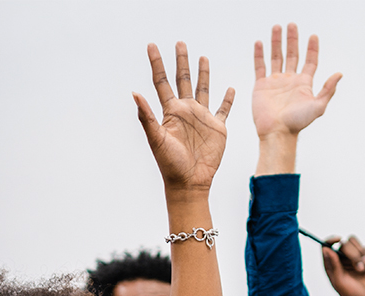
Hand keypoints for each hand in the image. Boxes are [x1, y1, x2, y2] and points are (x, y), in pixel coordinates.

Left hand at [135, 42, 233, 193]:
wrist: (189, 182)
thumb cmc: (169, 164)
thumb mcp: (156, 139)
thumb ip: (146, 116)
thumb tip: (134, 94)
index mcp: (170, 112)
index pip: (161, 82)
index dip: (156, 63)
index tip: (151, 45)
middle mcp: (185, 111)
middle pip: (183, 79)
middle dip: (181, 61)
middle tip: (180, 43)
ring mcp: (202, 118)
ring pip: (203, 88)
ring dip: (203, 73)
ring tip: (202, 57)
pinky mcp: (217, 127)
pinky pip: (224, 109)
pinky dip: (228, 99)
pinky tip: (230, 88)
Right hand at [253, 24, 340, 140]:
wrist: (276, 132)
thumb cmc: (297, 123)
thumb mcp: (319, 106)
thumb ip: (328, 90)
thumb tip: (339, 74)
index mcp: (303, 83)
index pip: (310, 61)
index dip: (312, 48)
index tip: (313, 36)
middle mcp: (289, 80)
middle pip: (292, 54)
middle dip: (292, 39)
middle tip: (291, 25)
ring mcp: (274, 82)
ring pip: (276, 57)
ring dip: (276, 42)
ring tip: (276, 28)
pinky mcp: (260, 86)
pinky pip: (260, 67)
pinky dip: (259, 55)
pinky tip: (260, 43)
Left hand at [321, 235, 364, 295]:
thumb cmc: (351, 294)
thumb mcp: (339, 281)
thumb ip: (333, 265)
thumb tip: (326, 250)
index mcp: (331, 264)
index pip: (327, 246)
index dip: (331, 240)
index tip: (338, 239)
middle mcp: (341, 258)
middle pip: (344, 243)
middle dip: (352, 254)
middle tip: (358, 268)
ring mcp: (354, 256)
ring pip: (356, 244)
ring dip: (360, 256)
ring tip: (362, 270)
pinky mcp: (364, 256)